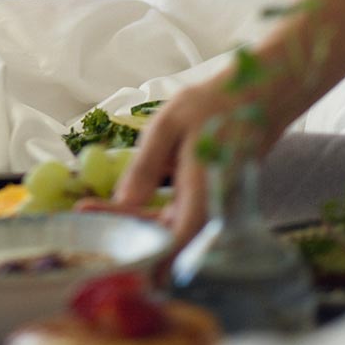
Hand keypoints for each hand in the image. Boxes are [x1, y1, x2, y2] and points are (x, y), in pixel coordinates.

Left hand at [109, 80, 281, 247]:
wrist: (259, 94)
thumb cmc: (215, 104)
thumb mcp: (169, 127)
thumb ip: (145, 168)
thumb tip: (122, 203)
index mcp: (202, 199)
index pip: (167, 246)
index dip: (132, 250)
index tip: (95, 235)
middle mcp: (210, 213)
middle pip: (163, 241)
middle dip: (122, 233)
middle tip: (84, 214)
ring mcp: (211, 209)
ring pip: (168, 230)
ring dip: (133, 224)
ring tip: (94, 209)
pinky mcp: (209, 201)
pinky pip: (177, 217)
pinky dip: (149, 213)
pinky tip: (125, 202)